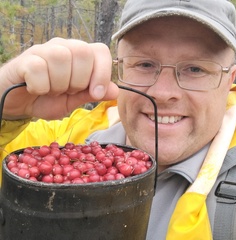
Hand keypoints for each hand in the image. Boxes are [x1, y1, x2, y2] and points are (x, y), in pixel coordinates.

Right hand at [0, 38, 117, 119]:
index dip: (102, 72)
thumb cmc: (49, 99)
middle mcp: (64, 47)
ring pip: (61, 58)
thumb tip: (116, 90)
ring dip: (59, 84)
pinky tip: (36, 89)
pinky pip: (38, 68)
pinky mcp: (26, 59)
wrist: (21, 103)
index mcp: (80, 57)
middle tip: (67, 90)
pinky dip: (40, 86)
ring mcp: (44, 50)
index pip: (101, 51)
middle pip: (83, 52)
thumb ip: (92, 94)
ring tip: (52, 90)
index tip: (95, 93)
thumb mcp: (74, 101)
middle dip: (78, 81)